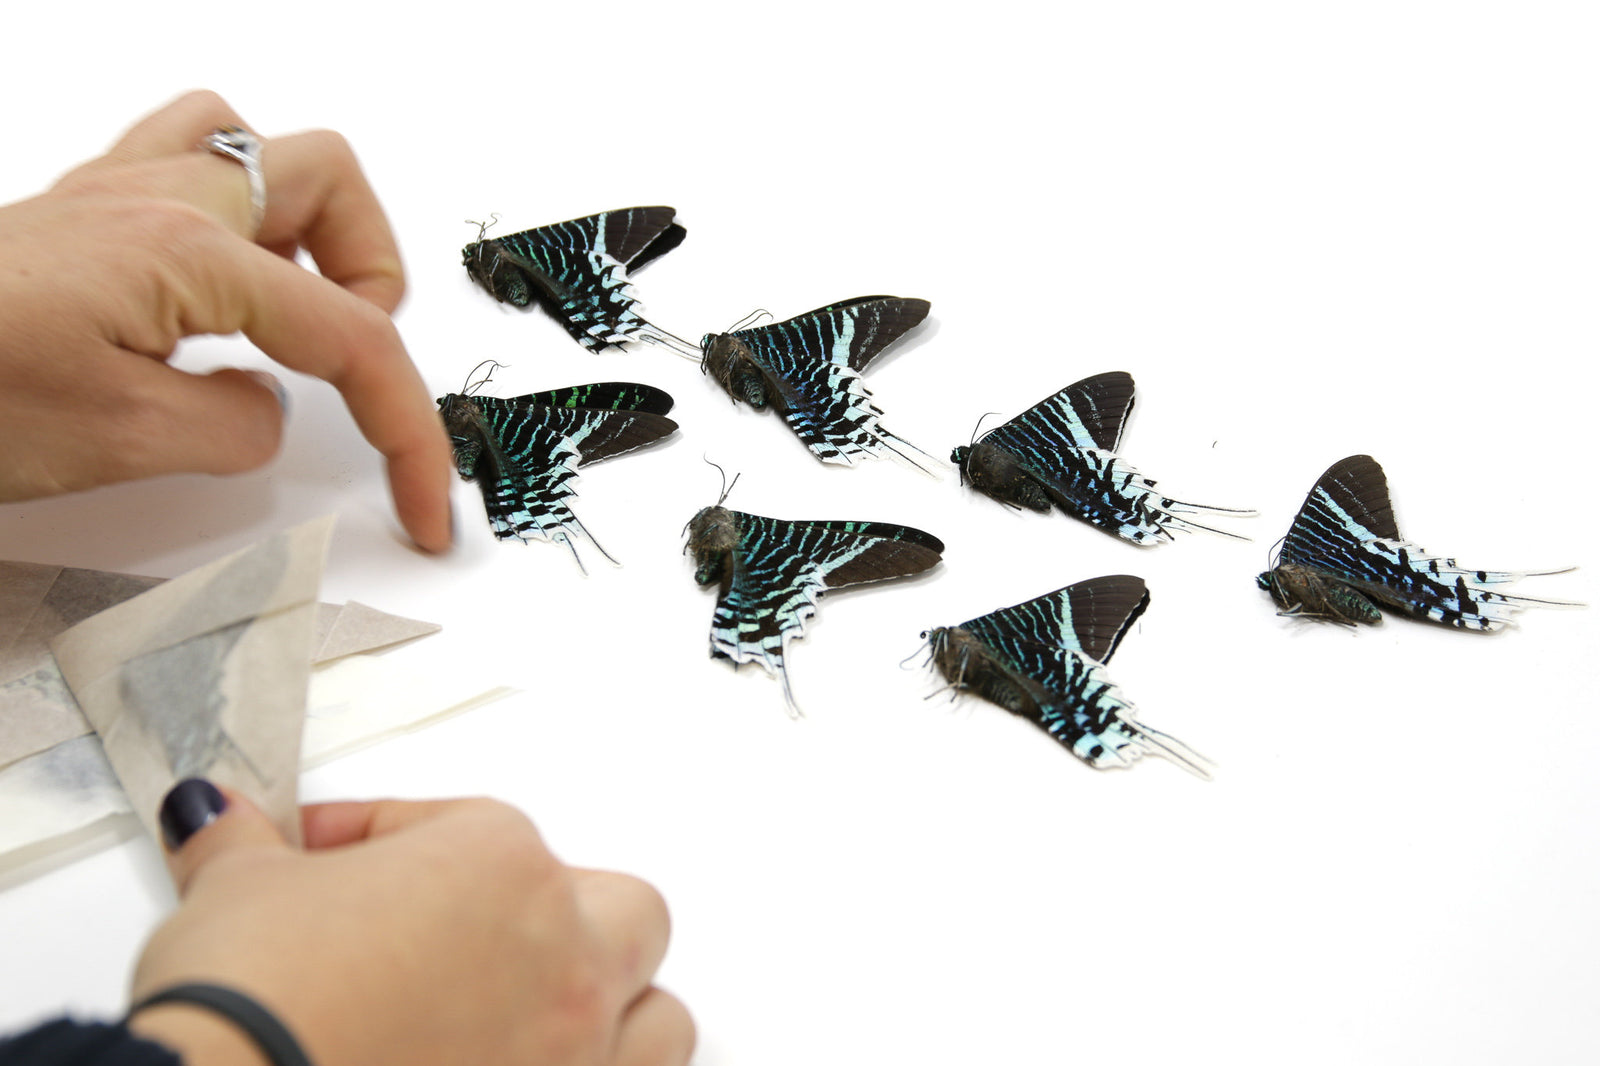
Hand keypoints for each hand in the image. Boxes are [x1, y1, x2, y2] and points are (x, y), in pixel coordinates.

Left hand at [0, 91, 451, 552]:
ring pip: (259, 146)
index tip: (427, 502)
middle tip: (359, 365)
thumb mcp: (118, 436)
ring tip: (306, 303)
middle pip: (332, 184)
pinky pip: (186, 155)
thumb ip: (234, 421)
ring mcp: (117, 193)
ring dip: (311, 221)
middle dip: (378, 274)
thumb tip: (264, 406)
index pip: (352, 335)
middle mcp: (161, 197)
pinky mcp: (82, 213)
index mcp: (189, 250)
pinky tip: (223, 278)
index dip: (409, 429)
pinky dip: (237, 208)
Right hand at [128, 786, 692, 1065]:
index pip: (465, 828)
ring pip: (658, 1019)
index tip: (335, 862)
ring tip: (542, 1024)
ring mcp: (575, 1056)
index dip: (388, 841)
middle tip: (477, 936)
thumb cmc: (251, 1011)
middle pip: (620, 914)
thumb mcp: (234, 893)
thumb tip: (222, 819)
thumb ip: (246, 843)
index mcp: (501, 866)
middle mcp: (563, 957)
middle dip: (561, 917)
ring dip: (617, 1016)